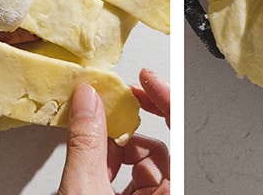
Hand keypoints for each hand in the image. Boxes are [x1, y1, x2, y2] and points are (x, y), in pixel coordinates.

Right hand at [58, 69, 170, 194]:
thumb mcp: (84, 188)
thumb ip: (86, 144)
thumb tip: (88, 101)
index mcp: (168, 193)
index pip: (178, 133)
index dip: (165, 100)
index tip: (147, 80)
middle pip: (152, 148)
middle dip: (122, 134)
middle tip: (102, 111)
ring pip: (138, 163)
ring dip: (109, 155)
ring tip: (85, 157)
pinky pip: (128, 179)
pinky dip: (106, 170)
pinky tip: (86, 173)